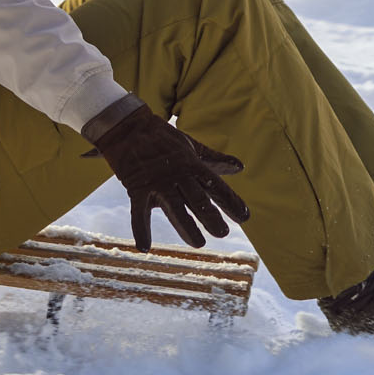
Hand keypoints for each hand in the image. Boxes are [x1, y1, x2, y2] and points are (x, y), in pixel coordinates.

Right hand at [84, 103, 247, 250]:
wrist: (128, 127)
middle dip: (211, 216)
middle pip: (197, 198)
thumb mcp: (192, 147)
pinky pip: (139, 212)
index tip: (245, 217)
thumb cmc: (163, 138)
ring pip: (175, 207)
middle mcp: (177, 174)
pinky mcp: (137, 188)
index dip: (231, 201)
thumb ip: (215, 160)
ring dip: (187, 227)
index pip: (216, 185)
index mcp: (192, 164)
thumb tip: (240, 167)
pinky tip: (145, 247)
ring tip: (198, 243)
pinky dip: (141, 230)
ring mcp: (157, 182)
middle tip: (223, 233)